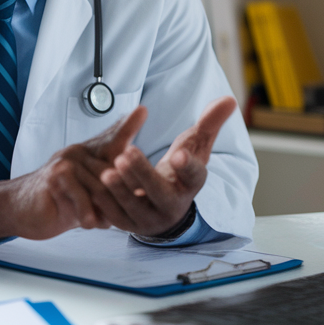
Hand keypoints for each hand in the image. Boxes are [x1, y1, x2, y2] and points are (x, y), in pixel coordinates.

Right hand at [0, 108, 148, 242]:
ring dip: (104, 211)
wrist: (22, 208)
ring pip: (102, 187)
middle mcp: (78, 153)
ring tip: (99, 221)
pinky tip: (87, 222)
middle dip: (122, 196)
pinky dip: (89, 215)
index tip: (143, 111)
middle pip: (115, 172)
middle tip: (118, 213)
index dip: (128, 125)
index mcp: (88, 154)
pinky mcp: (56, 176)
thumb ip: (109, 190)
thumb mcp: (88, 194)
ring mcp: (67, 162)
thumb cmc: (59, 200)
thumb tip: (138, 195)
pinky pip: (84, 198)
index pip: (113, 139)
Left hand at [86, 96, 236, 236]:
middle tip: (126, 153)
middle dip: (143, 174)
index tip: (178, 154)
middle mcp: (173, 205)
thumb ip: (209, 123)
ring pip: (135, 207)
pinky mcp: (130, 225)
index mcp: (190, 185)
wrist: (164, 204)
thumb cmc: (179, 170)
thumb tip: (230, 99)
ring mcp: (151, 218)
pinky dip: (105, 203)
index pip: (194, 176)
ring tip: (107, 170)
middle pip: (159, 193)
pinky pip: (116, 217)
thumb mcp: (195, 146)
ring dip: (121, 190)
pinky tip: (94, 187)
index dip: (187, 166)